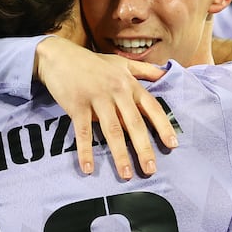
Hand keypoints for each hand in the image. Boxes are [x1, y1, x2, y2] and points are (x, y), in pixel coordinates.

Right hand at [34, 37, 178, 179]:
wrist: (59, 56)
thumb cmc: (92, 62)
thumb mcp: (120, 63)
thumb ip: (144, 70)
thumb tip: (166, 74)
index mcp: (129, 84)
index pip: (152, 107)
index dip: (163, 126)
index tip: (172, 145)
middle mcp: (116, 91)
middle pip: (134, 124)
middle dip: (144, 148)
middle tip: (150, 170)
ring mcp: (96, 98)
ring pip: (112, 131)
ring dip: (120, 154)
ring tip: (126, 174)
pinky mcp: (77, 106)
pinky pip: (83, 132)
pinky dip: (86, 151)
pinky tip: (88, 168)